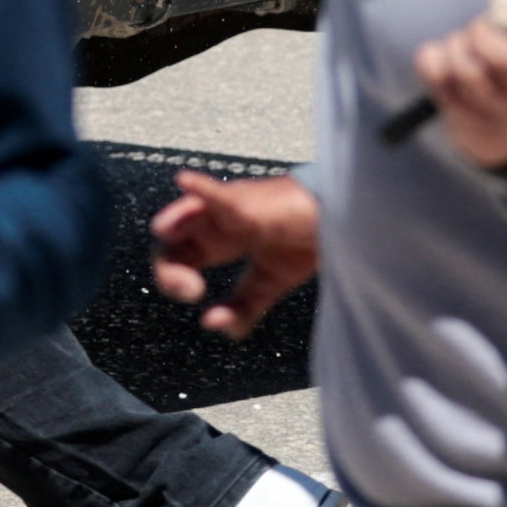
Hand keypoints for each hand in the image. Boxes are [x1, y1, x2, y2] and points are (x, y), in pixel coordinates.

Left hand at [150, 170, 319, 341]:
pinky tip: (186, 181)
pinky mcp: (251, 201)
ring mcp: (229, 208)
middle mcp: (216, 223)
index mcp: (217, 241)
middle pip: (172, 241)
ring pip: (186, 214)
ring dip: (172, 226)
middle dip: (168, 270)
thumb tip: (213, 325)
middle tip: (190, 291)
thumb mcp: (269, 281)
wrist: (340, 219)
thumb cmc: (306, 237)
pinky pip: (221, 193)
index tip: (200, 304)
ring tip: (166, 237)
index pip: (178, 259)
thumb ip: (243, 307)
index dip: (175, 282)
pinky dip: (202, 190)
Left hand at [414, 0, 506, 171]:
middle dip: (487, 34)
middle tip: (482, 26)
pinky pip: (436, 73)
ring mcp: (502, 112)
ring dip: (458, 45)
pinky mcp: (462, 117)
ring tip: (465, 44)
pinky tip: (446, 63)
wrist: (498, 130)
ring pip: (467, 69)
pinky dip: (434, 57)